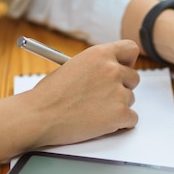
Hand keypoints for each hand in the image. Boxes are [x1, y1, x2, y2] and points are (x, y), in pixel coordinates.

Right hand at [23, 40, 140, 146]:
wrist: (39, 116)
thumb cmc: (49, 95)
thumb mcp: (72, 67)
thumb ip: (95, 67)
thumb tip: (108, 73)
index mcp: (99, 54)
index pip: (130, 50)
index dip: (127, 62)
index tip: (122, 69)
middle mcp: (112, 70)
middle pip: (134, 78)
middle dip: (122, 87)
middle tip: (104, 96)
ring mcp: (118, 92)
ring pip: (131, 99)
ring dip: (117, 106)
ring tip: (94, 111)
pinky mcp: (120, 114)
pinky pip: (132, 119)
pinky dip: (120, 123)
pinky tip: (101, 122)